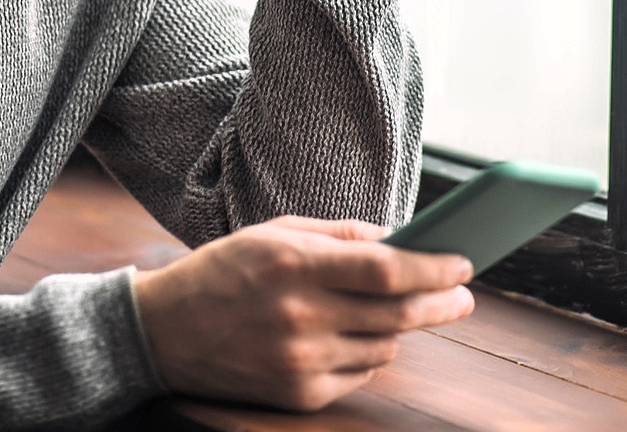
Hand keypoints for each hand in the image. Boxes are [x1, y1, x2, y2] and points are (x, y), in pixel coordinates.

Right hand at [130, 216, 473, 411]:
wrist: (162, 331)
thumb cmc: (224, 271)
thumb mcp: (275, 233)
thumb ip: (339, 235)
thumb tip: (400, 238)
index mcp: (296, 265)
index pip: (387, 268)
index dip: (433, 268)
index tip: (463, 263)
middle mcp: (301, 316)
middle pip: (398, 314)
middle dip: (440, 303)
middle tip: (464, 296)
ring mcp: (300, 361)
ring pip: (384, 349)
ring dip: (397, 330)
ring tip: (392, 311)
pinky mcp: (297, 394)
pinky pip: (357, 375)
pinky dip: (365, 355)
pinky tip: (349, 337)